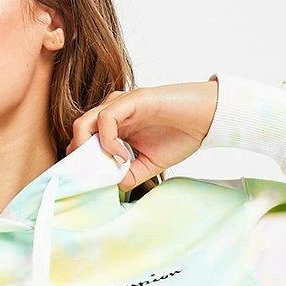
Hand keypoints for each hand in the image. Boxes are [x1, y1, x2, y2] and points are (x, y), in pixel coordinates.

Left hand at [65, 78, 219, 190]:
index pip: (85, 139)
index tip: (90, 179)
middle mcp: (115, 112)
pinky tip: (122, 153)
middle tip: (93, 174)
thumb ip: (130, 174)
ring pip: (85, 122)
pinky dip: (107, 140)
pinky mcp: (133, 100)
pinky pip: (106, 118)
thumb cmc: (182, 135)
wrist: (207, 119)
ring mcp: (122, 104)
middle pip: (79, 130)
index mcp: (116, 125)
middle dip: (79, 155)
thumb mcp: (150, 164)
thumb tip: (111, 185)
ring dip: (89, 148)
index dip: (82, 159)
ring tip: (108, 164)